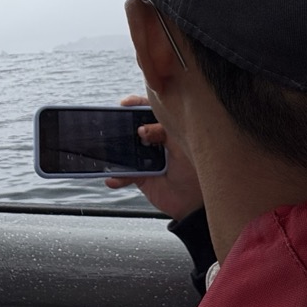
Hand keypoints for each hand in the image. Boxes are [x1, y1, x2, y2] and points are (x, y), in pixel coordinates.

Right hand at [105, 94, 203, 220]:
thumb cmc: (198, 169)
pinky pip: (124, 175)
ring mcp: (146, 159)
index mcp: (167, 129)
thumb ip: (164, 132)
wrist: (196, 202)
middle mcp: (155, 142)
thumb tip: (141, 129)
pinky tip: (112, 178)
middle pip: (133, 129)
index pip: (151, 111)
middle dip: (120, 127)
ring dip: (114, 154)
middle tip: (113, 127)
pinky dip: (117, 178)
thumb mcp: (184, 145)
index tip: (126, 104)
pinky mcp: (140, 177)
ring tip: (108, 155)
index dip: (137, 104)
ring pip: (125, 152)